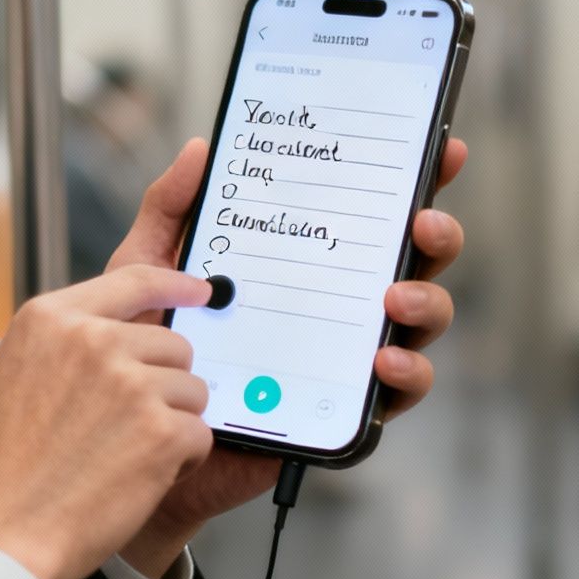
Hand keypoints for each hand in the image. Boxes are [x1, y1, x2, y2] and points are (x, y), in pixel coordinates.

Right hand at [0, 265, 218, 578]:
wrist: (0, 534)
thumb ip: (44, 346)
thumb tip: (78, 333)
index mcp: (51, 321)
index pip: (131, 280)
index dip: (173, 283)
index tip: (198, 291)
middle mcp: (93, 342)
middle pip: (171, 343)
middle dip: (162, 380)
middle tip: (129, 422)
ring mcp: (131, 384)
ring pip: (190, 389)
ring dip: (171, 421)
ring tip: (125, 454)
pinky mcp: (161, 431)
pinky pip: (199, 433)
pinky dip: (182, 459)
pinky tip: (139, 476)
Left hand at [105, 135, 469, 578]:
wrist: (137, 431)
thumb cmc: (147, 346)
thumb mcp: (148, 268)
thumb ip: (171, 209)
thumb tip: (200, 147)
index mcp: (301, 260)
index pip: (367, 214)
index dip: (413, 180)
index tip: (442, 148)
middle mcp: (335, 302)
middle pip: (410, 262)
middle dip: (434, 236)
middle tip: (421, 222)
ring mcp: (346, 356)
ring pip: (417, 325)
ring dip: (426, 304)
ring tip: (397, 297)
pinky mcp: (343, 411)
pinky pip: (394, 395)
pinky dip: (403, 374)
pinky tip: (380, 361)